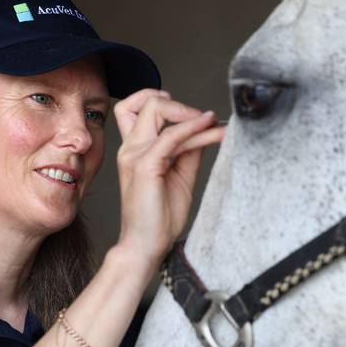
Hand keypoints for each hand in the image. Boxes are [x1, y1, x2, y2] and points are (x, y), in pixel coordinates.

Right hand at [113, 89, 224, 265]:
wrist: (147, 245)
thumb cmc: (160, 216)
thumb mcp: (181, 175)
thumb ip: (189, 151)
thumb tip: (204, 129)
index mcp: (135, 150)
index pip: (139, 108)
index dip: (168, 104)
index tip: (196, 118)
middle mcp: (131, 148)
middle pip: (145, 102)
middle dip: (179, 104)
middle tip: (204, 119)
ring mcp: (134, 155)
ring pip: (157, 111)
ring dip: (191, 115)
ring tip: (214, 125)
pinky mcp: (145, 166)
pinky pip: (171, 136)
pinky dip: (193, 129)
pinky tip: (211, 130)